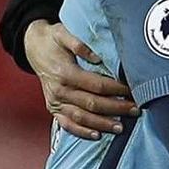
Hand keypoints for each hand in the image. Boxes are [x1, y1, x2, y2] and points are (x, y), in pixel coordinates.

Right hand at [24, 20, 139, 139]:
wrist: (33, 46)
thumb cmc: (53, 39)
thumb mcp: (63, 33)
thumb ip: (79, 43)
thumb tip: (97, 57)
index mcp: (65, 73)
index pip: (96, 85)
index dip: (115, 89)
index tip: (132, 90)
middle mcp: (60, 91)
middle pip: (92, 104)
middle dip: (116, 108)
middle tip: (135, 110)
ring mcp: (55, 102)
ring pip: (81, 118)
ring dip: (102, 124)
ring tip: (121, 127)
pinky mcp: (53, 108)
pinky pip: (67, 124)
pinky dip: (82, 132)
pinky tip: (97, 135)